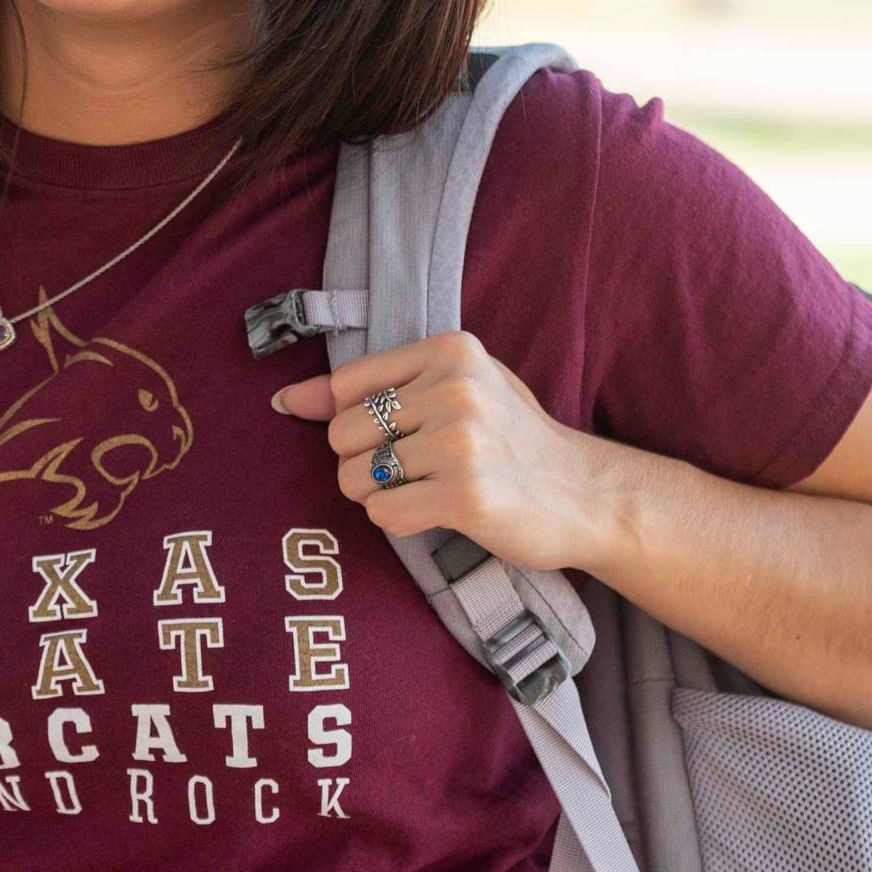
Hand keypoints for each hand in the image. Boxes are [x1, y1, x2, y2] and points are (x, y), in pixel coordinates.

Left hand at [272, 334, 619, 571]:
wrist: (584, 495)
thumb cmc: (509, 440)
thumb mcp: (451, 391)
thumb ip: (371, 389)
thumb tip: (287, 400)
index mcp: (451, 351)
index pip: (346, 385)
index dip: (354, 420)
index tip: (391, 436)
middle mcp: (456, 390)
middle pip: (342, 433)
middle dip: (363, 461)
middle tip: (413, 469)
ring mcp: (462, 443)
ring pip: (355, 477)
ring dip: (378, 495)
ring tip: (425, 489)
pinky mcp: (466, 495)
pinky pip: (383, 513)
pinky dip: (398, 520)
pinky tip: (435, 512)